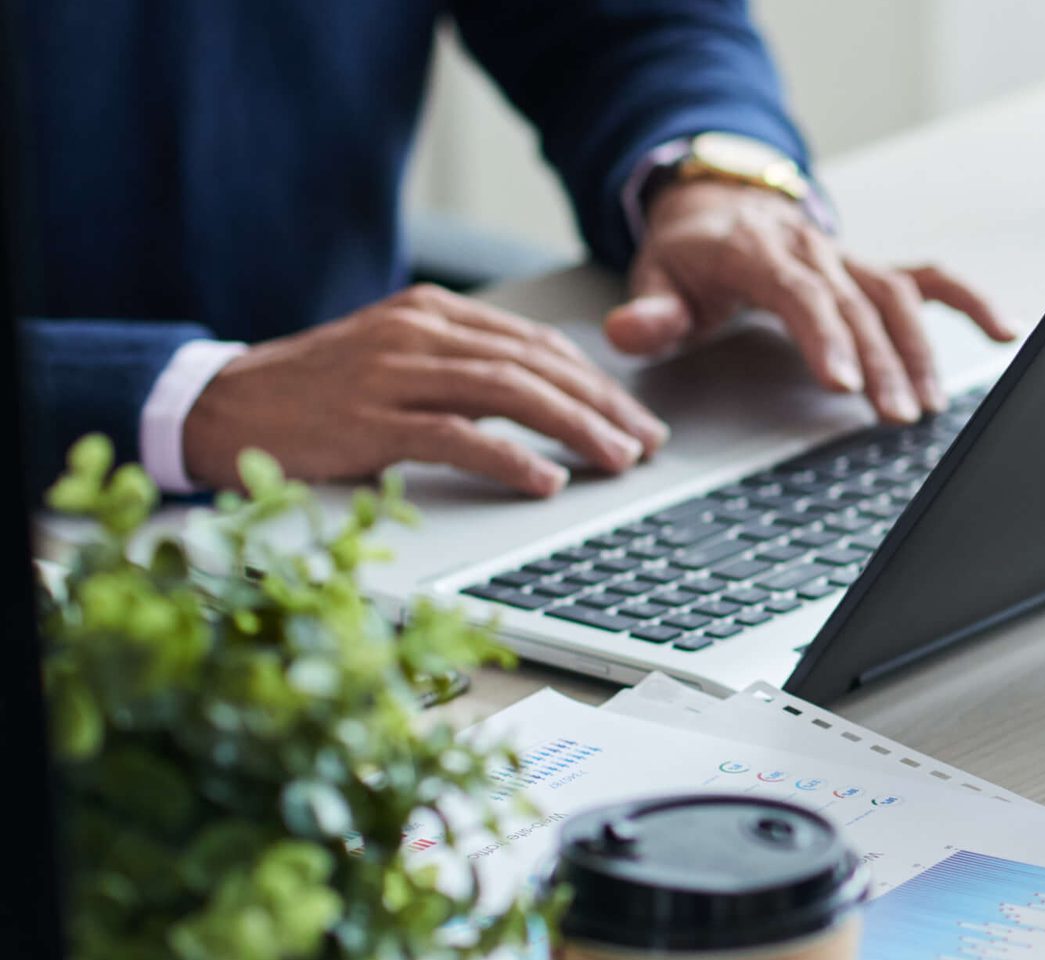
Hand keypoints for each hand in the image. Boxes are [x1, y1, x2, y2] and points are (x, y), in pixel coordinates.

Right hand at [185, 285, 666, 496]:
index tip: (636, 415)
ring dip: (576, 428)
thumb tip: (551, 392)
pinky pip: (456, 436)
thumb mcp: (396, 359)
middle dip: (603, 405)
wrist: (218, 405)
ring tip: (618, 459)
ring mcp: (392, 374)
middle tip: (647, 442)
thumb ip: (465, 364)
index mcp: (431, 313)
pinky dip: (510, 457)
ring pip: (510, 393)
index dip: (597, 381)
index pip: (536, 343)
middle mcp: (418, 334)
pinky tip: (547, 479)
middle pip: (536, 365)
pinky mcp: (368, 421)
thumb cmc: (315, 392)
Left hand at [605, 180, 1012, 424]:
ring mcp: (850, 258)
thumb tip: (632, 330)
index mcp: (758, 249)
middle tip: (894, 416)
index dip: (825, 336)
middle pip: (858, 304)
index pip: (800, 292)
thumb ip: (649, 310)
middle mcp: (814, 249)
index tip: (844, 382)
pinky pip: (931, 280)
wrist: (720, 206)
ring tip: (928, 405)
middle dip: (882, 362)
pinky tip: (1003, 332)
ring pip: (898, 298)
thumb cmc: (691, 256)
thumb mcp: (656, 278)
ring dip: (920, 352)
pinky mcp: (874, 269)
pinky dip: (970, 303)